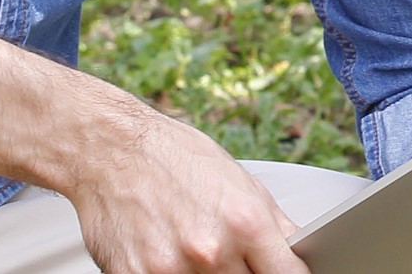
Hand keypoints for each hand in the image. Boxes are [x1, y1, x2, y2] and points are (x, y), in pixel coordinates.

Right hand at [68, 106, 308, 273]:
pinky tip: (168, 256)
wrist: (111, 149)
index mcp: (245, 222)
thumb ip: (274, 224)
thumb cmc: (175, 158)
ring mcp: (172, 270)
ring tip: (194, 252)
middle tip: (231, 256)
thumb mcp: (240, 180)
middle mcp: (211, 251)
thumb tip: (300, 253)